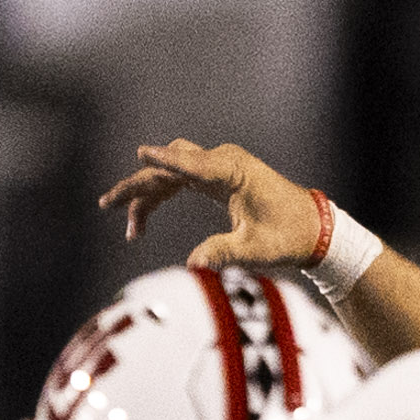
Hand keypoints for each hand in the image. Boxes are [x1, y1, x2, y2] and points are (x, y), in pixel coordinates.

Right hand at [98, 139, 327, 266]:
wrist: (313, 228)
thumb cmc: (289, 236)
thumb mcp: (257, 250)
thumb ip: (223, 253)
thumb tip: (193, 266)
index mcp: (233, 170)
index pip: (191, 162)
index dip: (165, 160)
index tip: (142, 153)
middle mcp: (223, 162)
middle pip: (170, 166)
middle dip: (137, 186)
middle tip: (106, 205)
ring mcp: (218, 167)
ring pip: (169, 174)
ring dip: (145, 195)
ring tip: (127, 228)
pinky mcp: (216, 178)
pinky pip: (178, 180)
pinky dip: (159, 196)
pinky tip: (142, 219)